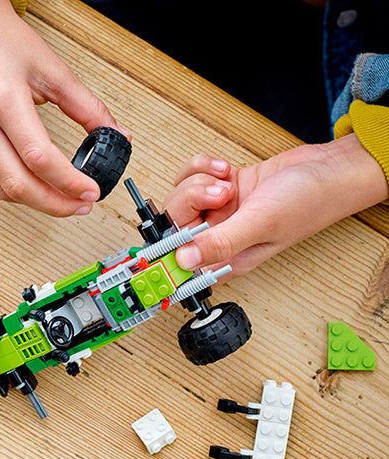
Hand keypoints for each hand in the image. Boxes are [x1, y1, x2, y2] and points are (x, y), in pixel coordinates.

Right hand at [0, 0, 129, 215]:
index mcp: (2, 98)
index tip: (91, 190)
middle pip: (18, 184)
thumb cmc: (1, 39)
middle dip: (55, 204)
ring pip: (3, 189)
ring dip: (38, 203)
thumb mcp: (52, 69)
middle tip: (82, 205)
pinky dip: (19, 192)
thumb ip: (87, 106)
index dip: (68, 182)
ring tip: (66, 202)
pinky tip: (40, 190)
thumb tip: (116, 133)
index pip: (39, 157)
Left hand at [163, 133, 387, 276]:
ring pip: (181, 195)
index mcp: (224, 259)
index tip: (159, 233)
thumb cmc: (306, 203)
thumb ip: (220, 243)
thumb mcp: (260, 224)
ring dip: (200, 181)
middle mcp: (217, 239)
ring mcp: (218, 213)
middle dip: (192, 198)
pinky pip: (193, 177)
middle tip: (221, 192)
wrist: (329, 169)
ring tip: (228, 182)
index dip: (164, 247)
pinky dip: (204, 168)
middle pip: (174, 220)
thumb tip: (183, 260)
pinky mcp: (221, 190)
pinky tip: (226, 171)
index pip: (178, 261)